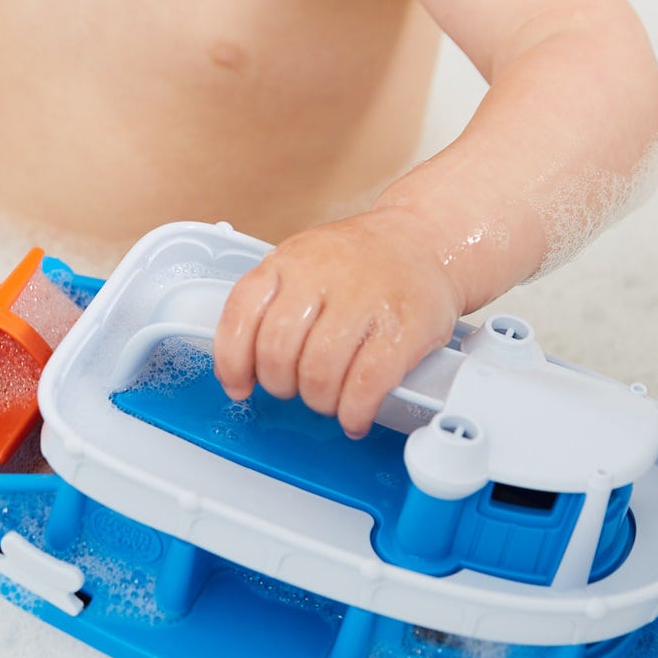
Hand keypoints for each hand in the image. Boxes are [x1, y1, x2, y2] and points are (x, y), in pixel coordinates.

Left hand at [213, 208, 463, 438]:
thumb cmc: (360, 261)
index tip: (239, 386)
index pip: (241, 314)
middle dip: (280, 386)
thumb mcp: (304, 262)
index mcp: (289, 262)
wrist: (425, 241)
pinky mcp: (403, 329)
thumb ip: (272, 304)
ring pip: (319, 374)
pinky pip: (365, 385)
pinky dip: (354, 411)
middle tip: (294, 389)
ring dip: (318, 401)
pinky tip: (355, 416)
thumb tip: (240, 368)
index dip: (232, 361)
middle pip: (278, 352)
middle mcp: (323, 277)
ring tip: (328, 400)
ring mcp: (365, 302)